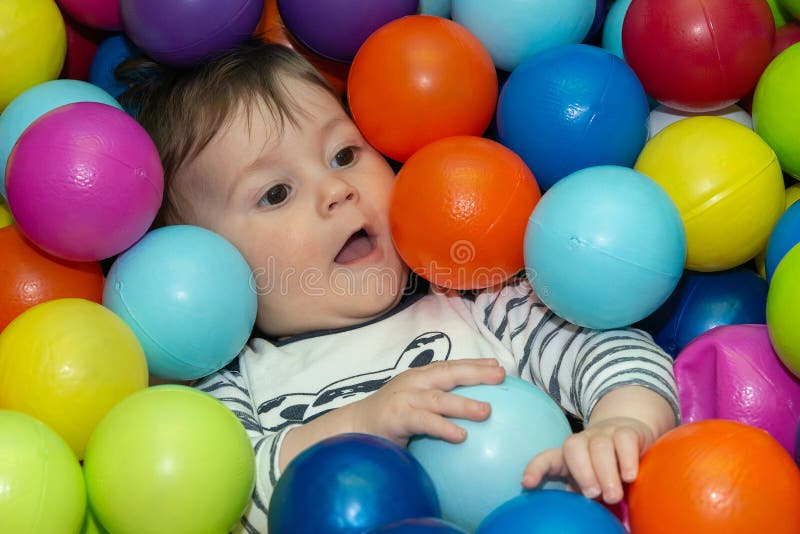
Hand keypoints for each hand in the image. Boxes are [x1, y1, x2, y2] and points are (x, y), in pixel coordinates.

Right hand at [347, 358, 505, 447]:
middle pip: (448, 373)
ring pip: (439, 398)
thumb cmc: (388, 421)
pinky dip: (443, 427)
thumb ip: (436, 407)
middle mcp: (413, 383)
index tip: (498, 366)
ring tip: (487, 411)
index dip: (474, 364)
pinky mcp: (396, 417)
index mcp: (419, 378)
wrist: (353, 429)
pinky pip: (424, 422)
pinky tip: (461, 436)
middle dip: (475, 372)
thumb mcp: (414, 407)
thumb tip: (473, 416)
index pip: (450, 366)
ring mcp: (404, 398)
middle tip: (500, 375)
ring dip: (463, 404)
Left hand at [521, 417, 655, 503]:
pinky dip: (626, 459)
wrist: (632, 437)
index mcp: (569, 455)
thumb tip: (576, 519)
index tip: (527, 483)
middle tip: (593, 494)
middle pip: (573, 447)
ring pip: (599, 446)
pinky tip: (629, 477)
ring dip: (605, 472)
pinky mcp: (627, 431)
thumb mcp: (593, 482)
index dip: (535, 468)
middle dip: (582, 472)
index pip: (547, 458)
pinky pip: (624, 440)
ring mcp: (605, 434)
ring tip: (612, 496)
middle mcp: (584, 441)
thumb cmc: (608, 467)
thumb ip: (582, 494)